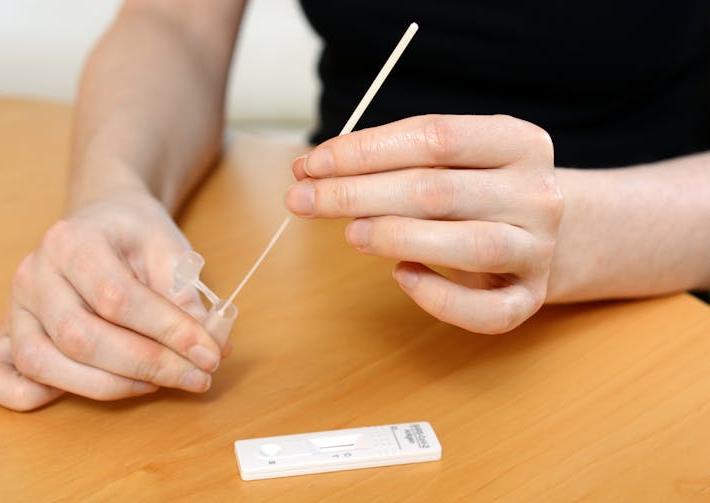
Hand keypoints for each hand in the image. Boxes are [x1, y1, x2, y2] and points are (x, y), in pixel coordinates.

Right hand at [0, 191, 227, 410]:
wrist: (103, 220)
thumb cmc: (136, 235)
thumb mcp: (171, 250)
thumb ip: (188, 298)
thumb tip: (213, 348)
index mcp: (72, 241)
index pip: (118, 298)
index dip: (168, 332)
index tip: (211, 354)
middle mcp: (34, 274)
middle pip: (80, 337)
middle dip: (148, 365)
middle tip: (197, 376)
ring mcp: (15, 306)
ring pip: (45, 363)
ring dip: (110, 386)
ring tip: (160, 383)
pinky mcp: (7, 334)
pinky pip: (0, 376)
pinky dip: (36, 395)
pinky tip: (95, 388)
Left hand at [285, 115, 562, 333]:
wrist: (554, 233)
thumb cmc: (481, 191)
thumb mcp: (453, 160)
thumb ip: (394, 160)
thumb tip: (313, 170)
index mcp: (518, 142)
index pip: (434, 137)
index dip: (365, 151)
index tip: (312, 164)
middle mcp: (537, 193)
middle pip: (439, 190)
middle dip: (358, 194)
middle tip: (303, 200)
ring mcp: (539, 248)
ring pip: (470, 245)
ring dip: (397, 238)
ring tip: (349, 234)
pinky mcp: (530, 297)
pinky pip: (488, 311)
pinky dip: (440, 299)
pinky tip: (401, 277)